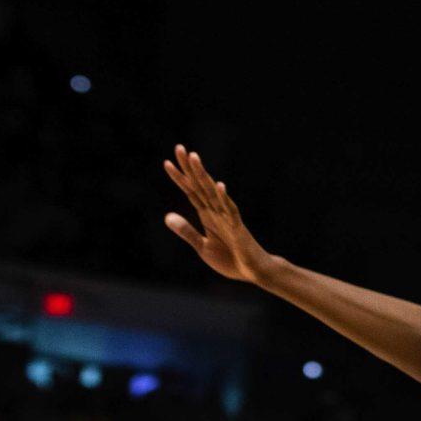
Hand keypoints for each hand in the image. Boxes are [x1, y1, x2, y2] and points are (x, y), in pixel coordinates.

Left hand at [163, 145, 271, 283]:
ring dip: (203, 175)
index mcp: (207, 215)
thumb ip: (186, 231)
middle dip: (189, 167)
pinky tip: (219, 185)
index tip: (166, 162)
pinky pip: (231, 211)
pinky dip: (224, 198)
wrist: (254, 272)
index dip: (179, 178)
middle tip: (179, 148)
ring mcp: (227, 217)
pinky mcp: (238, 228)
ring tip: (194, 158)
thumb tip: (167, 216)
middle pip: (200, 185)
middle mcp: (216, 211)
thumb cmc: (230, 259)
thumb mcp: (202, 247)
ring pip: (212, 192)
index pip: (191, 192)